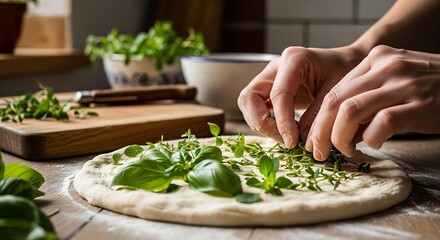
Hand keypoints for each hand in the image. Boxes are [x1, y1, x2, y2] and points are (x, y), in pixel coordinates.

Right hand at [237, 46, 363, 147]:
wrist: (348, 63)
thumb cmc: (346, 71)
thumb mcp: (337, 94)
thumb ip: (318, 117)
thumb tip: (304, 144)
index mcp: (294, 59)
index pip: (277, 94)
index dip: (281, 122)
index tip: (292, 142)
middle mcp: (276, 66)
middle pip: (250, 96)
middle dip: (262, 122)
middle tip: (285, 139)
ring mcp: (270, 77)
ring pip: (248, 103)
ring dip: (262, 124)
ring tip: (286, 137)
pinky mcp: (270, 89)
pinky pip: (256, 107)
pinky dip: (266, 122)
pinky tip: (285, 131)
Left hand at [307, 45, 439, 159]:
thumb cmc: (429, 89)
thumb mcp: (394, 81)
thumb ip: (366, 97)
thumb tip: (335, 128)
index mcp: (376, 59)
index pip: (334, 91)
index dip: (317, 119)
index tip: (313, 139)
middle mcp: (386, 67)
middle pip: (335, 101)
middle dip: (320, 131)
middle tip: (319, 151)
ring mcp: (403, 84)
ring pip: (350, 111)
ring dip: (339, 137)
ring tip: (345, 150)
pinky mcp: (419, 104)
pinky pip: (381, 124)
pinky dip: (371, 139)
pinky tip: (374, 144)